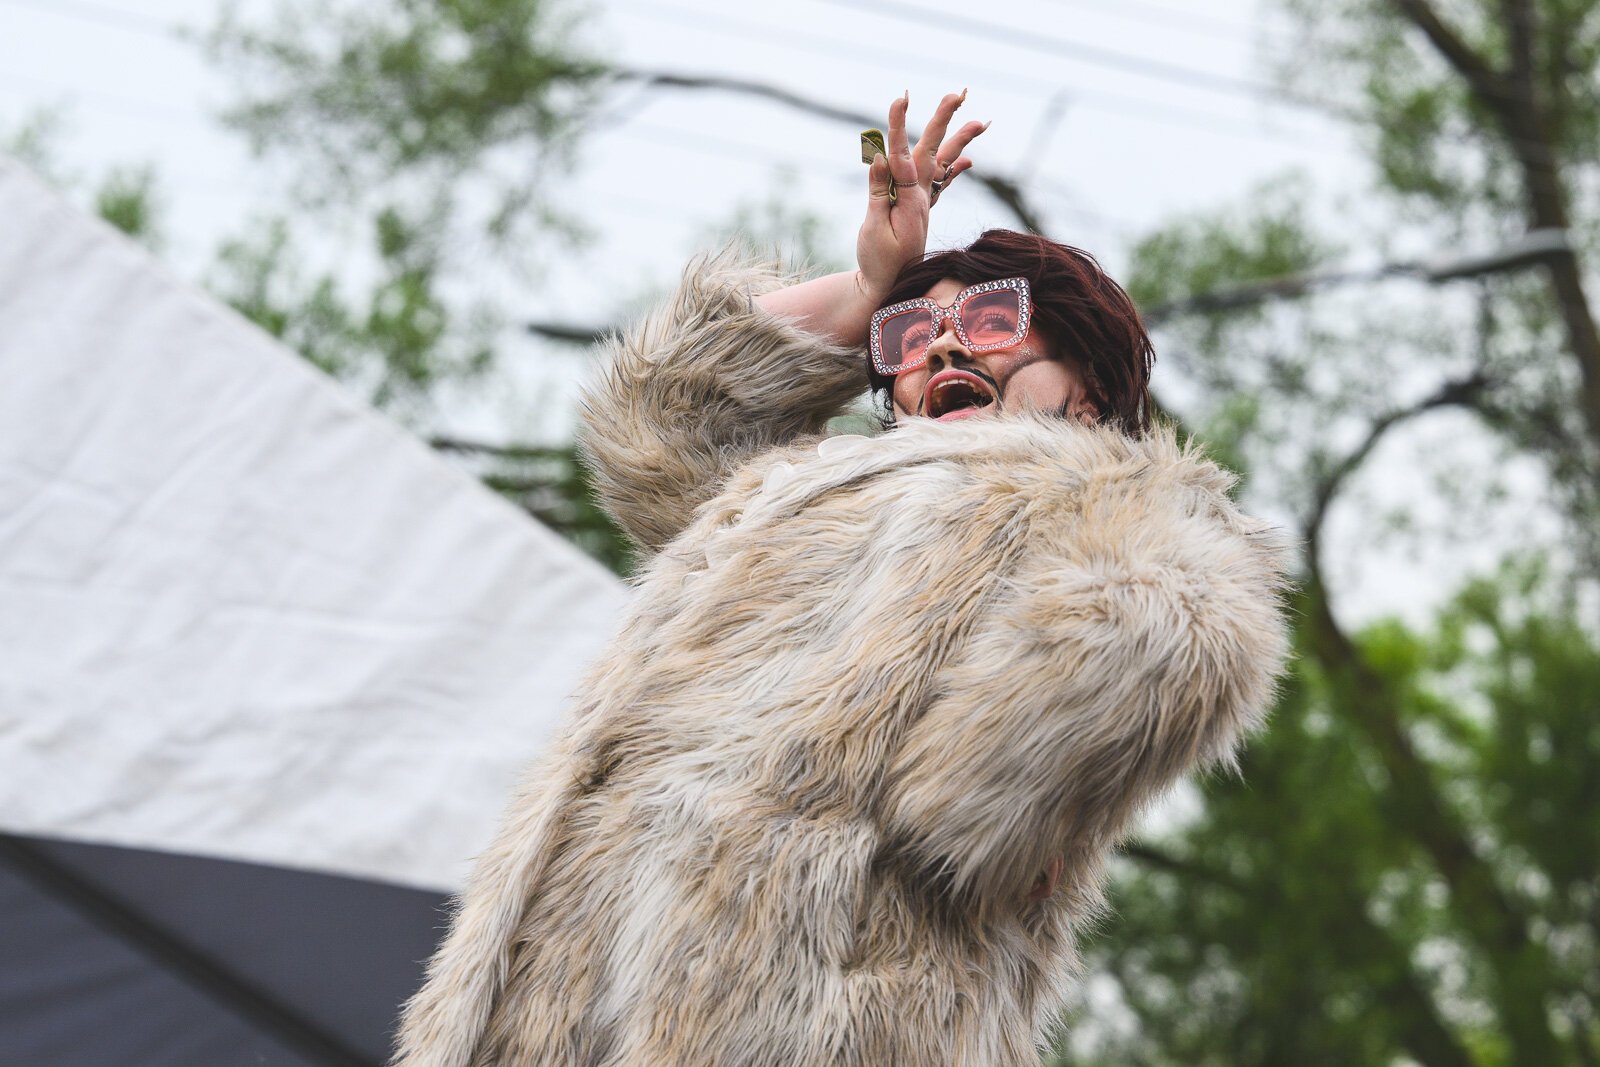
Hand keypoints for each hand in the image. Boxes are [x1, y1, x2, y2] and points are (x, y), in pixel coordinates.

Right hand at [856, 90, 987, 303]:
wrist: (888, 290)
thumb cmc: (878, 263)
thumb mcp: (873, 228)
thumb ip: (879, 192)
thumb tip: (881, 157)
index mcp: (911, 200)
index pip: (904, 154)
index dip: (901, 125)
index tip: (900, 99)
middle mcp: (922, 198)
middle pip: (933, 150)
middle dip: (944, 120)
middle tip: (959, 92)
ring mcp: (923, 204)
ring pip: (941, 163)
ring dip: (959, 140)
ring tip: (980, 120)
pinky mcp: (919, 212)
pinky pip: (940, 185)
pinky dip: (953, 170)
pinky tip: (968, 160)